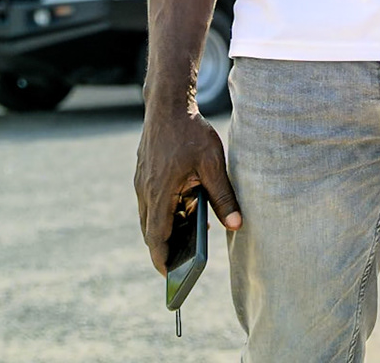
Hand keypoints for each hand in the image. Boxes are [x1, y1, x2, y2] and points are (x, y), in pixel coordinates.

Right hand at [135, 105, 241, 272]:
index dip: (162, 258)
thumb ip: (224, 196)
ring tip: (189, 242)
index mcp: (160, 192)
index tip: (170, 276)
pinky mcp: (145, 175)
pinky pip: (153, 201)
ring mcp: (142, 182)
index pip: (156, 237)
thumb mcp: (213, 165)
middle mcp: (145, 191)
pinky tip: (187, 210)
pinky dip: (167, 211)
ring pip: (151, 216)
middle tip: (182, 265)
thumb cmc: (191, 132)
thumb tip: (237, 224)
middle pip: (151, 230)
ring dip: (168, 228)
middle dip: (165, 248)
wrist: (168, 104)